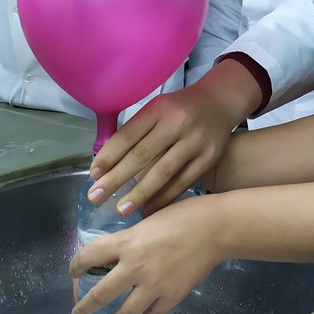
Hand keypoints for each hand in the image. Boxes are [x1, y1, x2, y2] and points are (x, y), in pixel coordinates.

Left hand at [70, 196, 220, 313]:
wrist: (216, 228)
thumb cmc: (185, 214)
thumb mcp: (150, 218)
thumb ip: (132, 237)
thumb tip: (118, 250)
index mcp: (128, 241)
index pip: (89, 256)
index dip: (75, 266)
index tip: (72, 272)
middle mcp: (136, 266)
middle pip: (100, 295)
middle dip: (84, 308)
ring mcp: (154, 285)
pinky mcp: (171, 297)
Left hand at [87, 61, 260, 214]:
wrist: (220, 102)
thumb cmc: (180, 109)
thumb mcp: (158, 108)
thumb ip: (137, 130)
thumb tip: (107, 162)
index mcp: (159, 109)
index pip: (128, 135)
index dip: (108, 156)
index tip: (93, 175)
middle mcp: (177, 123)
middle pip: (142, 155)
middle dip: (116, 178)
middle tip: (96, 197)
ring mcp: (195, 141)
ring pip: (163, 172)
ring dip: (140, 194)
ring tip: (121, 210)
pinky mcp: (209, 158)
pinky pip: (183, 182)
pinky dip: (164, 198)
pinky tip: (149, 210)